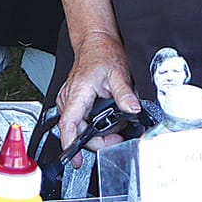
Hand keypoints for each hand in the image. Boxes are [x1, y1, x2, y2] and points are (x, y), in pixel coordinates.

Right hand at [56, 31, 140, 149]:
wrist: (96, 41)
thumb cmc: (102, 53)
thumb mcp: (118, 73)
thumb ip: (125, 94)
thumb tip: (133, 110)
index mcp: (77, 92)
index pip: (68, 124)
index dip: (71, 144)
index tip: (75, 159)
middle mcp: (69, 98)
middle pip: (75, 131)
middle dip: (96, 141)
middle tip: (116, 139)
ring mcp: (70, 99)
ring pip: (77, 127)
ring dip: (94, 133)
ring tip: (114, 127)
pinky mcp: (73, 100)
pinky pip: (78, 120)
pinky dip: (91, 126)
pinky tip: (105, 121)